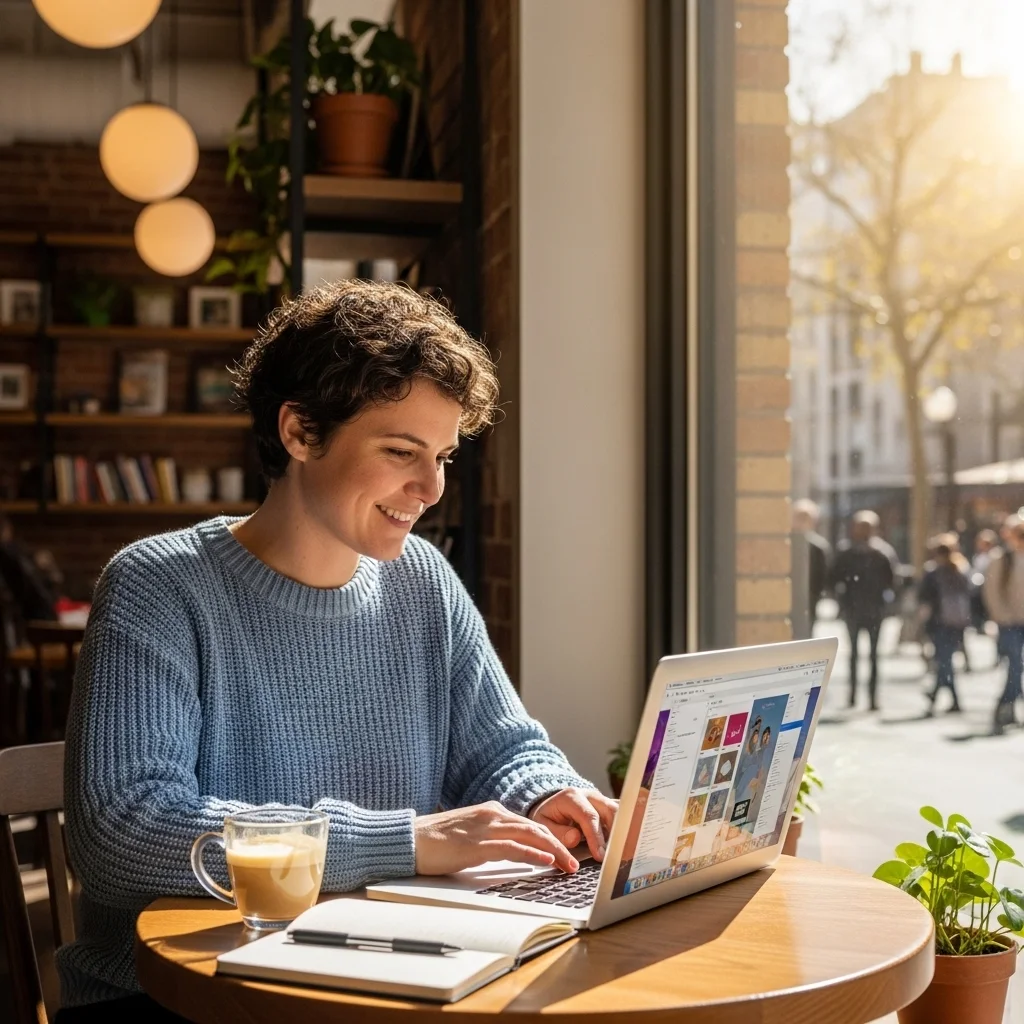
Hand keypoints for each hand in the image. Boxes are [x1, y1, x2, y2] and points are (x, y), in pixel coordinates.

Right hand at [414, 801, 577, 874]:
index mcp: (491, 811)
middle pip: (536, 828)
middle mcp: (492, 815)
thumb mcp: (470, 837)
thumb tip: (514, 853)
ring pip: (530, 835)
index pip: (530, 824)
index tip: (567, 853)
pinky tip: (547, 860)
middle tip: (576, 862)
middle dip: (561, 844)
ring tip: (569, 865)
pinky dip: (533, 853)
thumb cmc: (435, 842)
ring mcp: (485, 828)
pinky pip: (512, 847)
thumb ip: (492, 840)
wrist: (408, 840)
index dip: (552, 838)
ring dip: (554, 851)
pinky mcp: (476, 845)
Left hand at [528, 788, 617, 862]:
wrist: (552, 805)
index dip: (596, 837)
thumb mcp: (543, 824)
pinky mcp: (609, 807)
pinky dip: (624, 830)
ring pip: (619, 813)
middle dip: (614, 835)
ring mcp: (602, 799)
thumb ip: (557, 832)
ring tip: (620, 853)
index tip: (600, 856)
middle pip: (609, 811)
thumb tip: (575, 838)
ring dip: (621, 833)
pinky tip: (625, 845)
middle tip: (615, 857)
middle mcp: (590, 795)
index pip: (589, 816)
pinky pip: (622, 817)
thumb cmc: (549, 817)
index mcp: (572, 797)